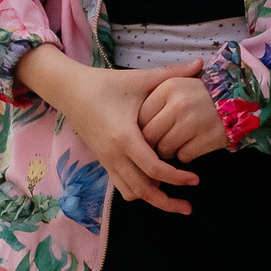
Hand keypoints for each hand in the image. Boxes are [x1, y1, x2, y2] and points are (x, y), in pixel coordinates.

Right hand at [17, 48, 200, 215]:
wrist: (69, 90)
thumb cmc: (104, 84)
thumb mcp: (138, 79)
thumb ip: (171, 73)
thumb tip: (201, 63)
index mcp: (124, 136)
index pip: (154, 168)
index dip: (176, 177)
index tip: (195, 179)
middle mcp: (114, 154)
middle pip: (142, 190)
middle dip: (166, 202)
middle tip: (188, 207)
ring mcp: (107, 160)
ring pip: (130, 192)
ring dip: (151, 198)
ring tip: (173, 199)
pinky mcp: (103, 161)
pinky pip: (121, 185)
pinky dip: (137, 190)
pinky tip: (154, 183)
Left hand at [140, 74, 232, 162]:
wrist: (237, 99)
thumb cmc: (198, 95)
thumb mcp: (176, 84)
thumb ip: (153, 96)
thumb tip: (130, 123)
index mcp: (168, 87)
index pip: (140, 117)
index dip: (140, 129)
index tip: (147, 130)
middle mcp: (180, 104)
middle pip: (149, 137)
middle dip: (152, 144)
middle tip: (160, 141)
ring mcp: (195, 122)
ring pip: (165, 150)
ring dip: (168, 151)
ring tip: (177, 141)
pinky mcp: (208, 138)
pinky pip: (184, 156)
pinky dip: (186, 154)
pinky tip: (192, 144)